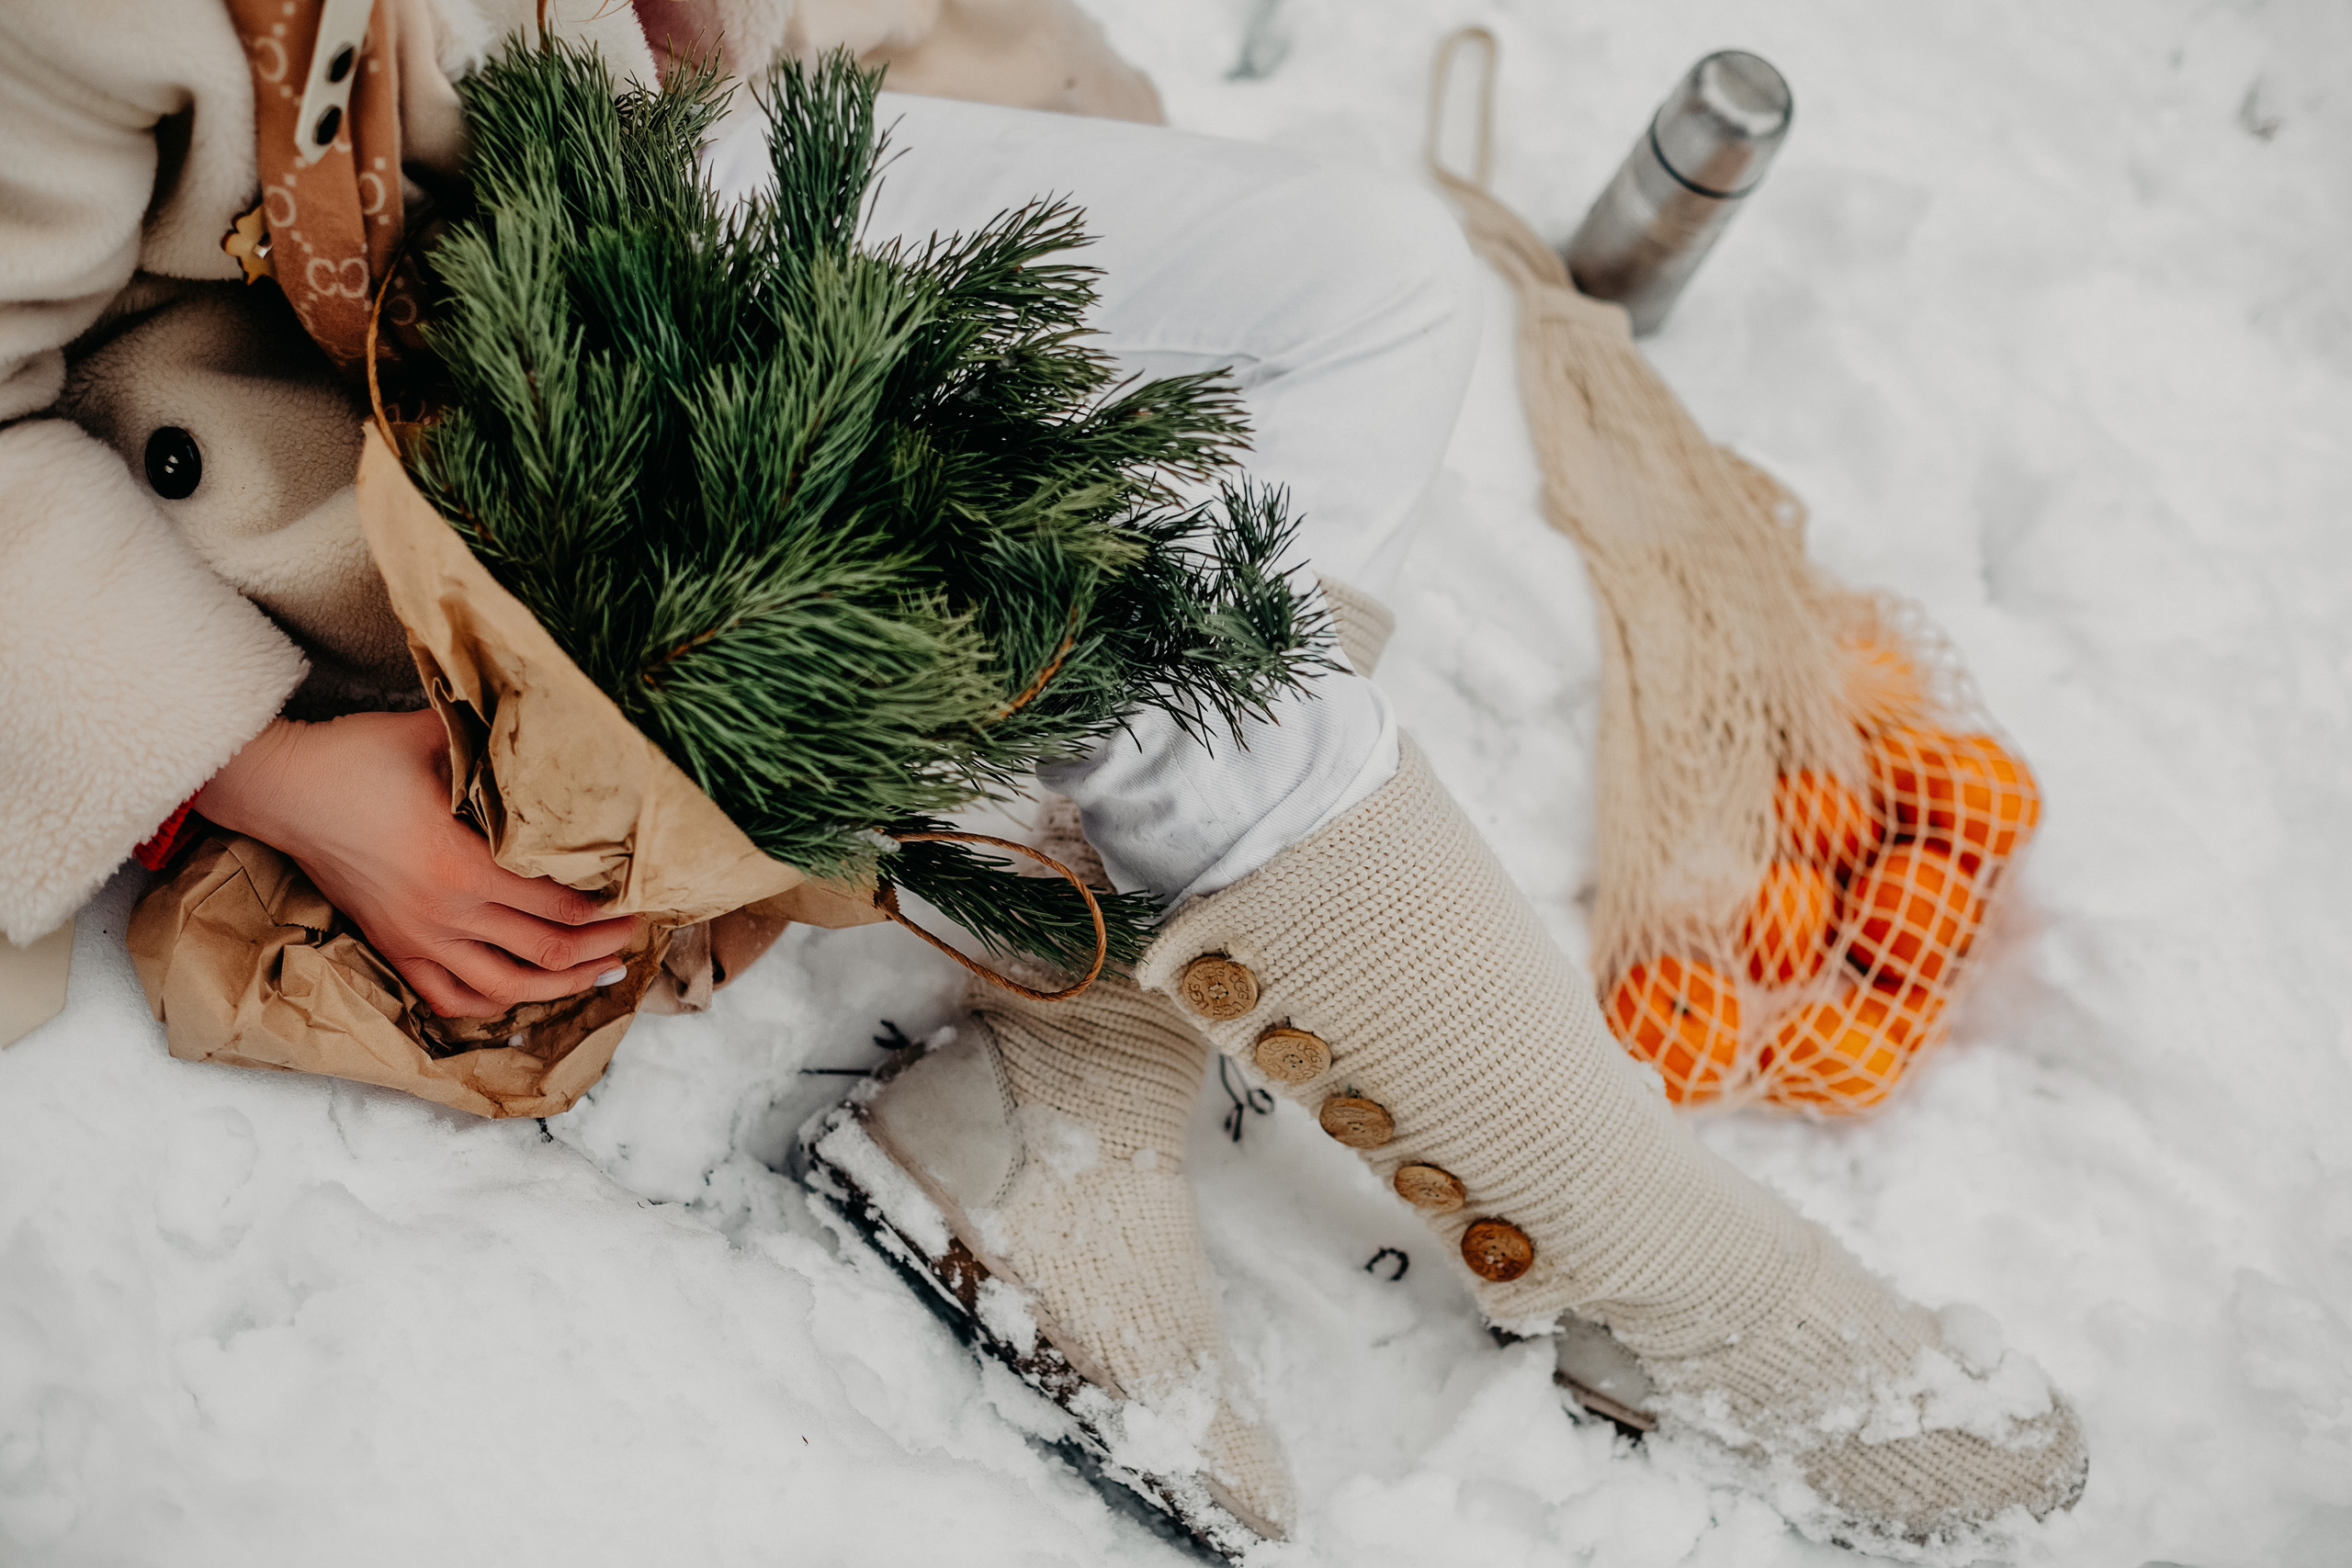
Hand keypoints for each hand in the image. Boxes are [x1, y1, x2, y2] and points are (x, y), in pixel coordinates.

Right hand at [196, 708, 639, 1017]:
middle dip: (601, 946)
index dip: (608, 908)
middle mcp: (447, 913)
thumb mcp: (433, 736)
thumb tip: (552, 719)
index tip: (640, 897)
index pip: (559, 904)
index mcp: (465, 865)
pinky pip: (449, 997)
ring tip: (600, 973)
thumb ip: (493, 741)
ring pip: (506, 987)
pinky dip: (493, 1004)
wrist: (283, 789)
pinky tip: (522, 995)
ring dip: (561, 985)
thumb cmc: (359, 755)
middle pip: (546, 948)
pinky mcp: (393, 947)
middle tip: (637, 934)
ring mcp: (418, 938)